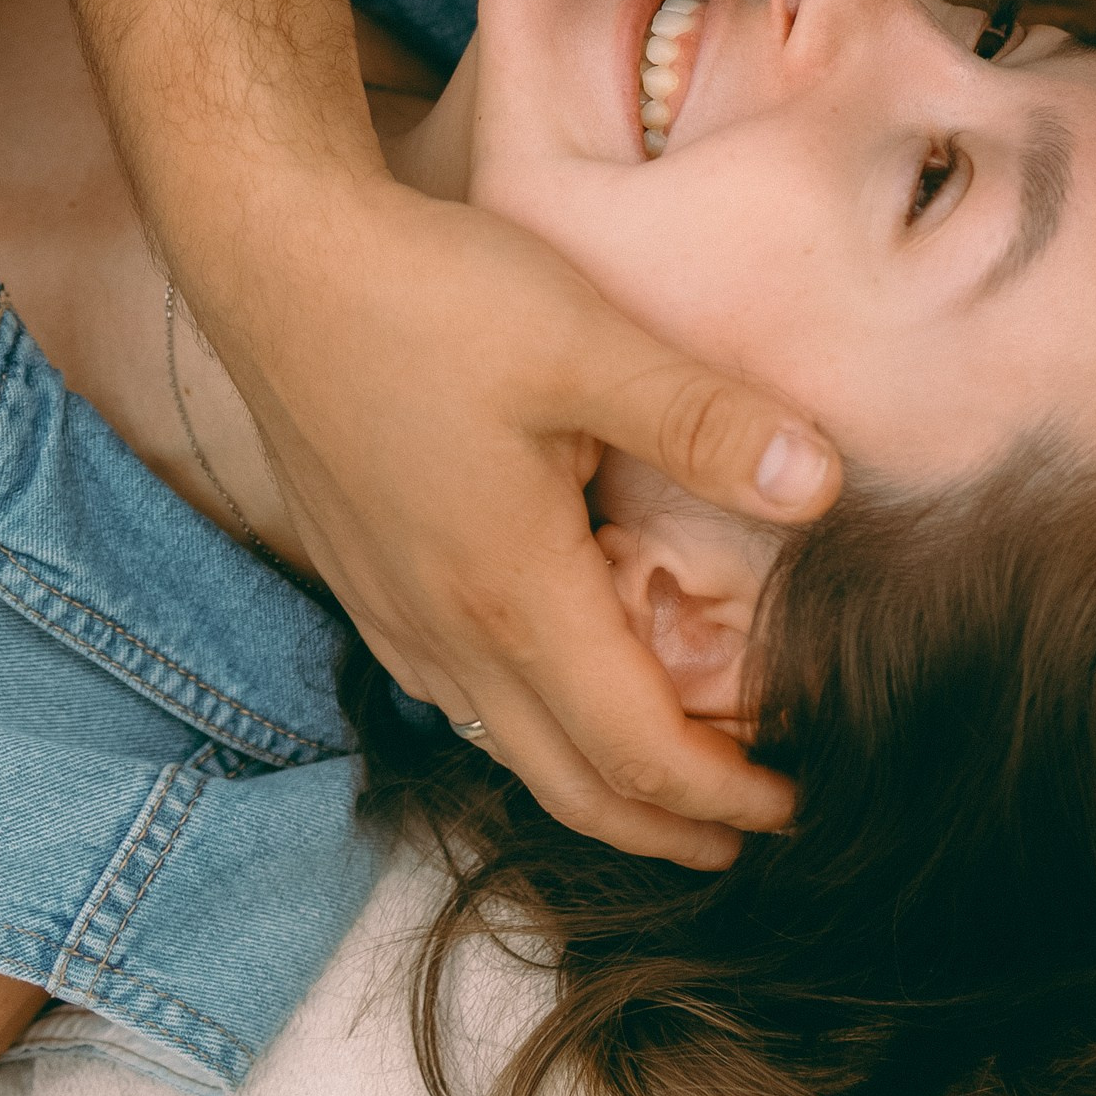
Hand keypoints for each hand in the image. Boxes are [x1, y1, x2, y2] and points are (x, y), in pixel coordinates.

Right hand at [210, 174, 841, 872]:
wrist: (272, 259)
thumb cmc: (426, 296)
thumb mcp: (585, 342)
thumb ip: (704, 421)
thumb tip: (822, 486)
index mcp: (513, 595)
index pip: (637, 750)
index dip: (724, 793)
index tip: (796, 800)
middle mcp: (445, 632)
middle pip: (569, 785)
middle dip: (666, 828)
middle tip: (748, 836)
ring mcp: (394, 614)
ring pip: (505, 747)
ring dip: (596, 783)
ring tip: (670, 780)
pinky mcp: (365, 582)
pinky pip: (455, 698)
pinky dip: (529, 729)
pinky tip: (558, 690)